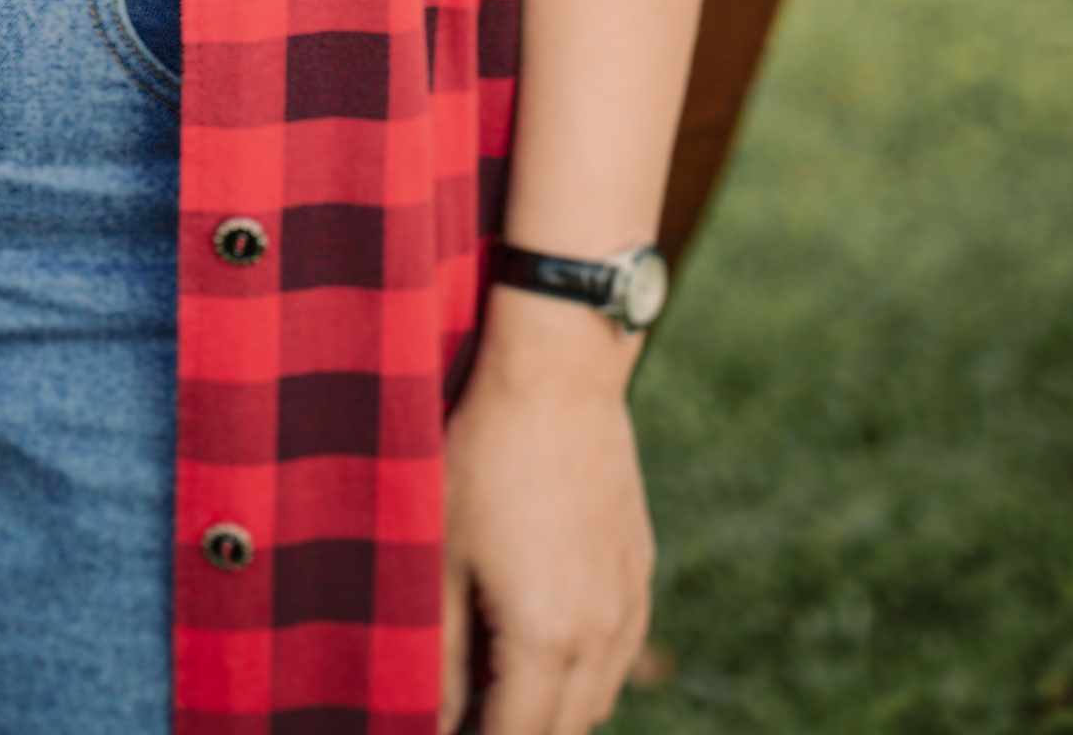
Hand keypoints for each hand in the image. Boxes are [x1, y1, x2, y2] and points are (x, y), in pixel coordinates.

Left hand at [440, 297, 652, 734]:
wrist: (559, 374)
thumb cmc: (485, 457)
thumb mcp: (442, 555)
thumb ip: (439, 650)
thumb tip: (434, 717)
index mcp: (547, 640)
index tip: (444, 731)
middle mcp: (600, 637)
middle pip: (562, 731)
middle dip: (514, 732)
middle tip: (464, 714)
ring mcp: (628, 605)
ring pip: (596, 700)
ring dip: (551, 711)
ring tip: (494, 689)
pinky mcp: (639, 571)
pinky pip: (617, 654)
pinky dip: (582, 672)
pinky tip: (541, 646)